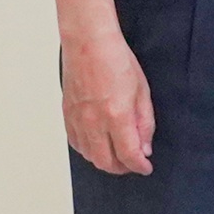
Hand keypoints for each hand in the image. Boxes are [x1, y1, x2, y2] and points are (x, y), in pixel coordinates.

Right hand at [59, 29, 153, 176]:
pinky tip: (98, 147)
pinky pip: (76, 143)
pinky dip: (88, 151)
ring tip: (119, 157)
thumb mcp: (143, 91)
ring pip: (89, 155)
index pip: (128, 154)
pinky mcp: (67, 115)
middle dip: (122, 168)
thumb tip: (144, 148)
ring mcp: (77, 120)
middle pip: (105, 161)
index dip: (139, 166)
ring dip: (105, 161)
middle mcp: (93, 123)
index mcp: (116, 116)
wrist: (89, 45)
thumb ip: (144, 122)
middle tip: (134, 165)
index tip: (146, 168)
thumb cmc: (118, 62)